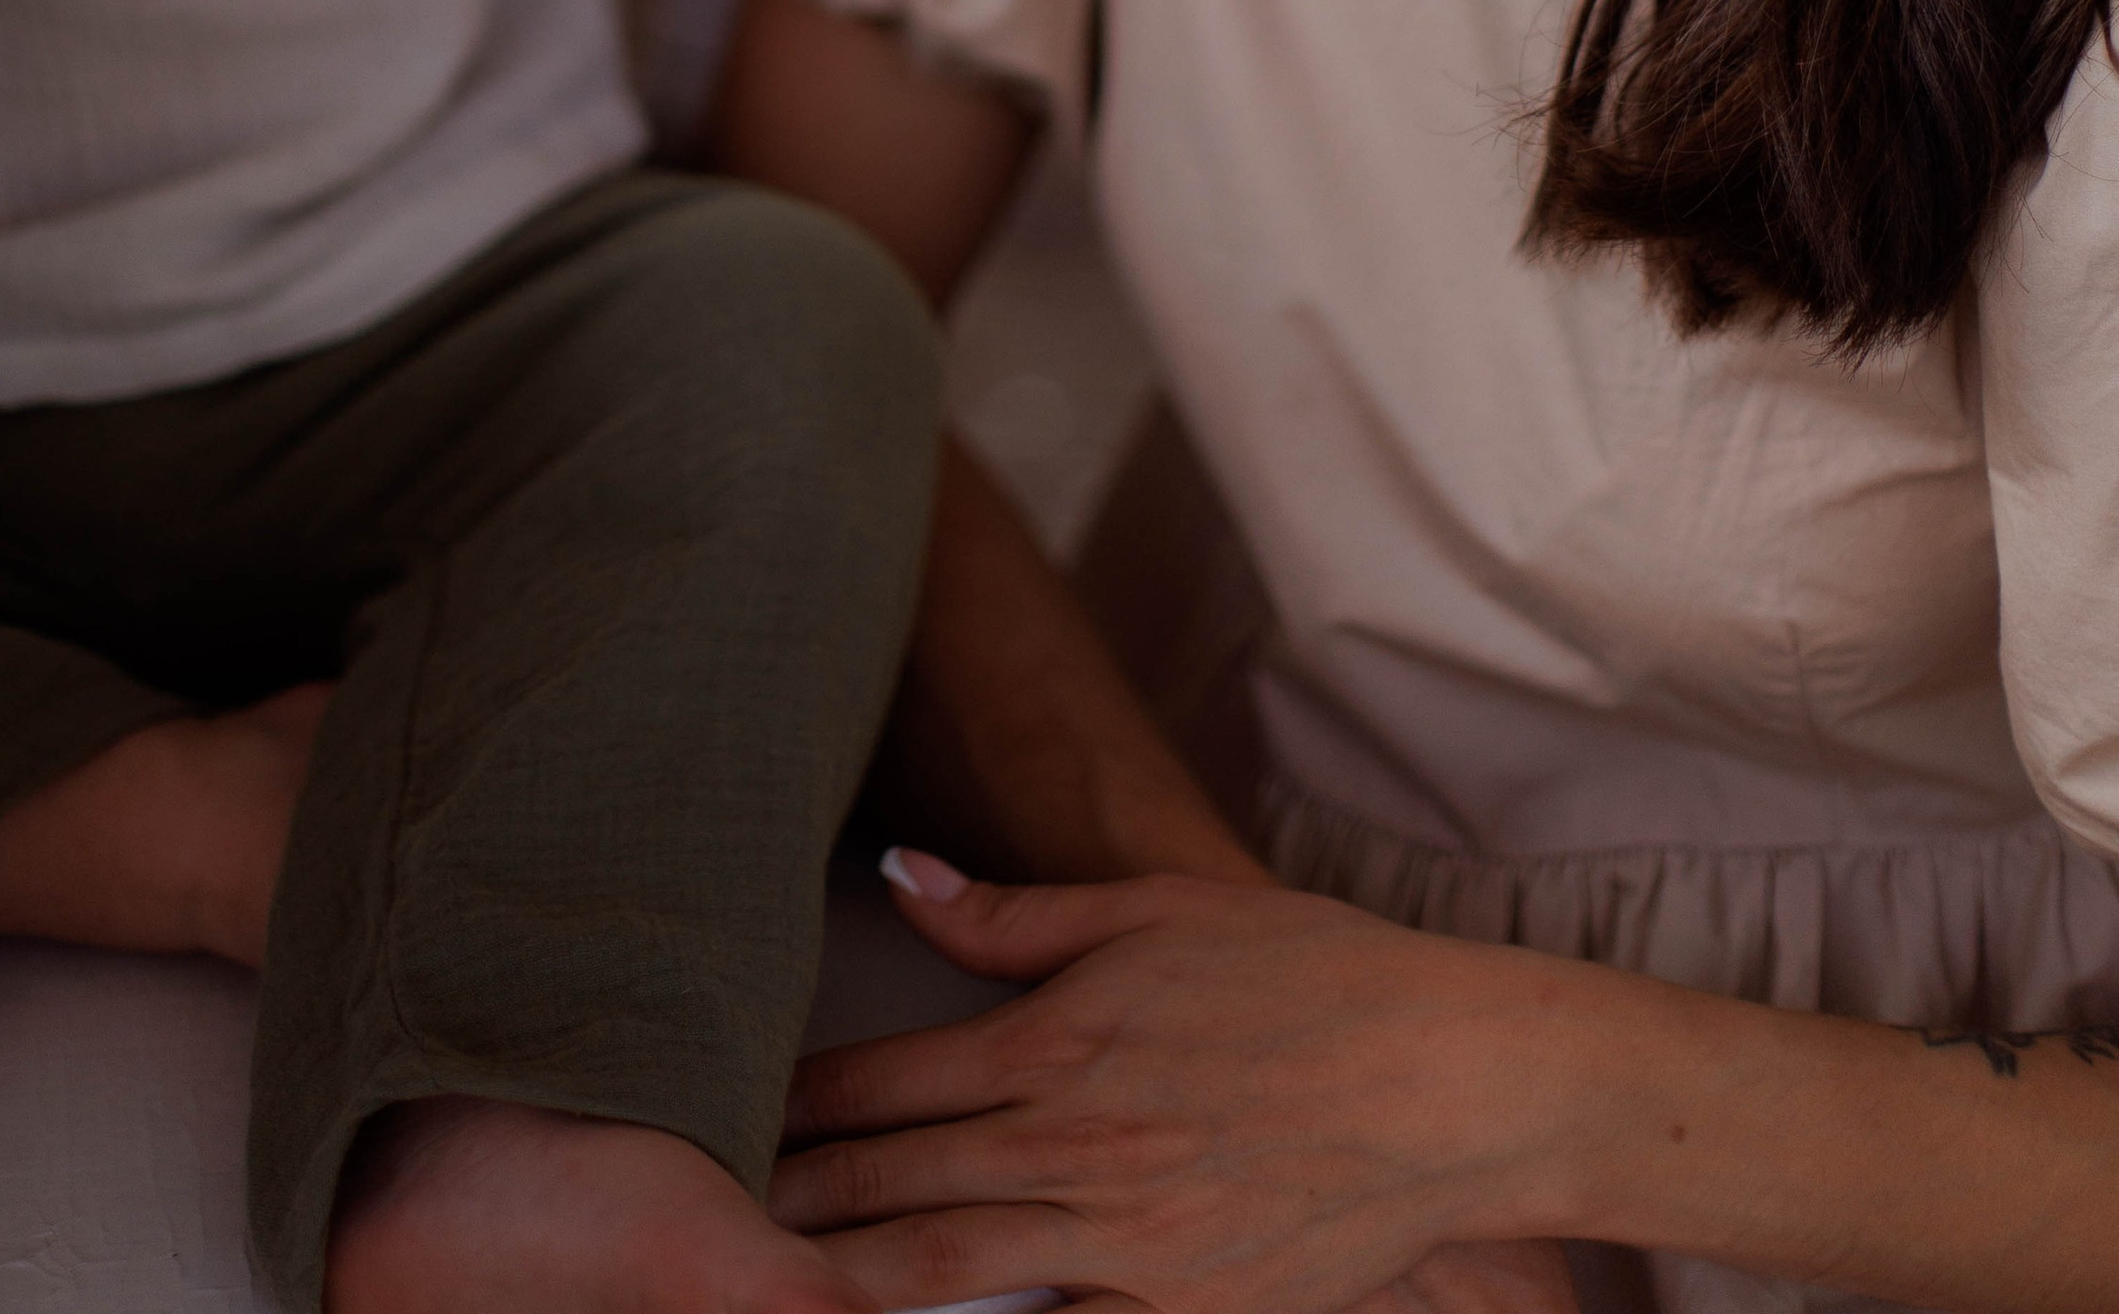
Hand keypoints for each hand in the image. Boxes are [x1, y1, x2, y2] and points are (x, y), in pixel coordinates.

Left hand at [774, 858, 1586, 1313]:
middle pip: (891, 1184)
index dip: (795, 1100)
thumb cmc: (1310, 976)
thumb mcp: (1155, 910)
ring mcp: (1126, 1246)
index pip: (884, 1080)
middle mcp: (1076, 1148)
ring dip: (845, 1276)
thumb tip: (895, 875)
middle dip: (789, 1202)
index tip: (721, 1106)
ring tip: (765, 1278)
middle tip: (697, 1212)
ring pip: (947, 1271)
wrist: (1451, 1084)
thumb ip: (1011, 914)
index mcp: (1060, 1040)